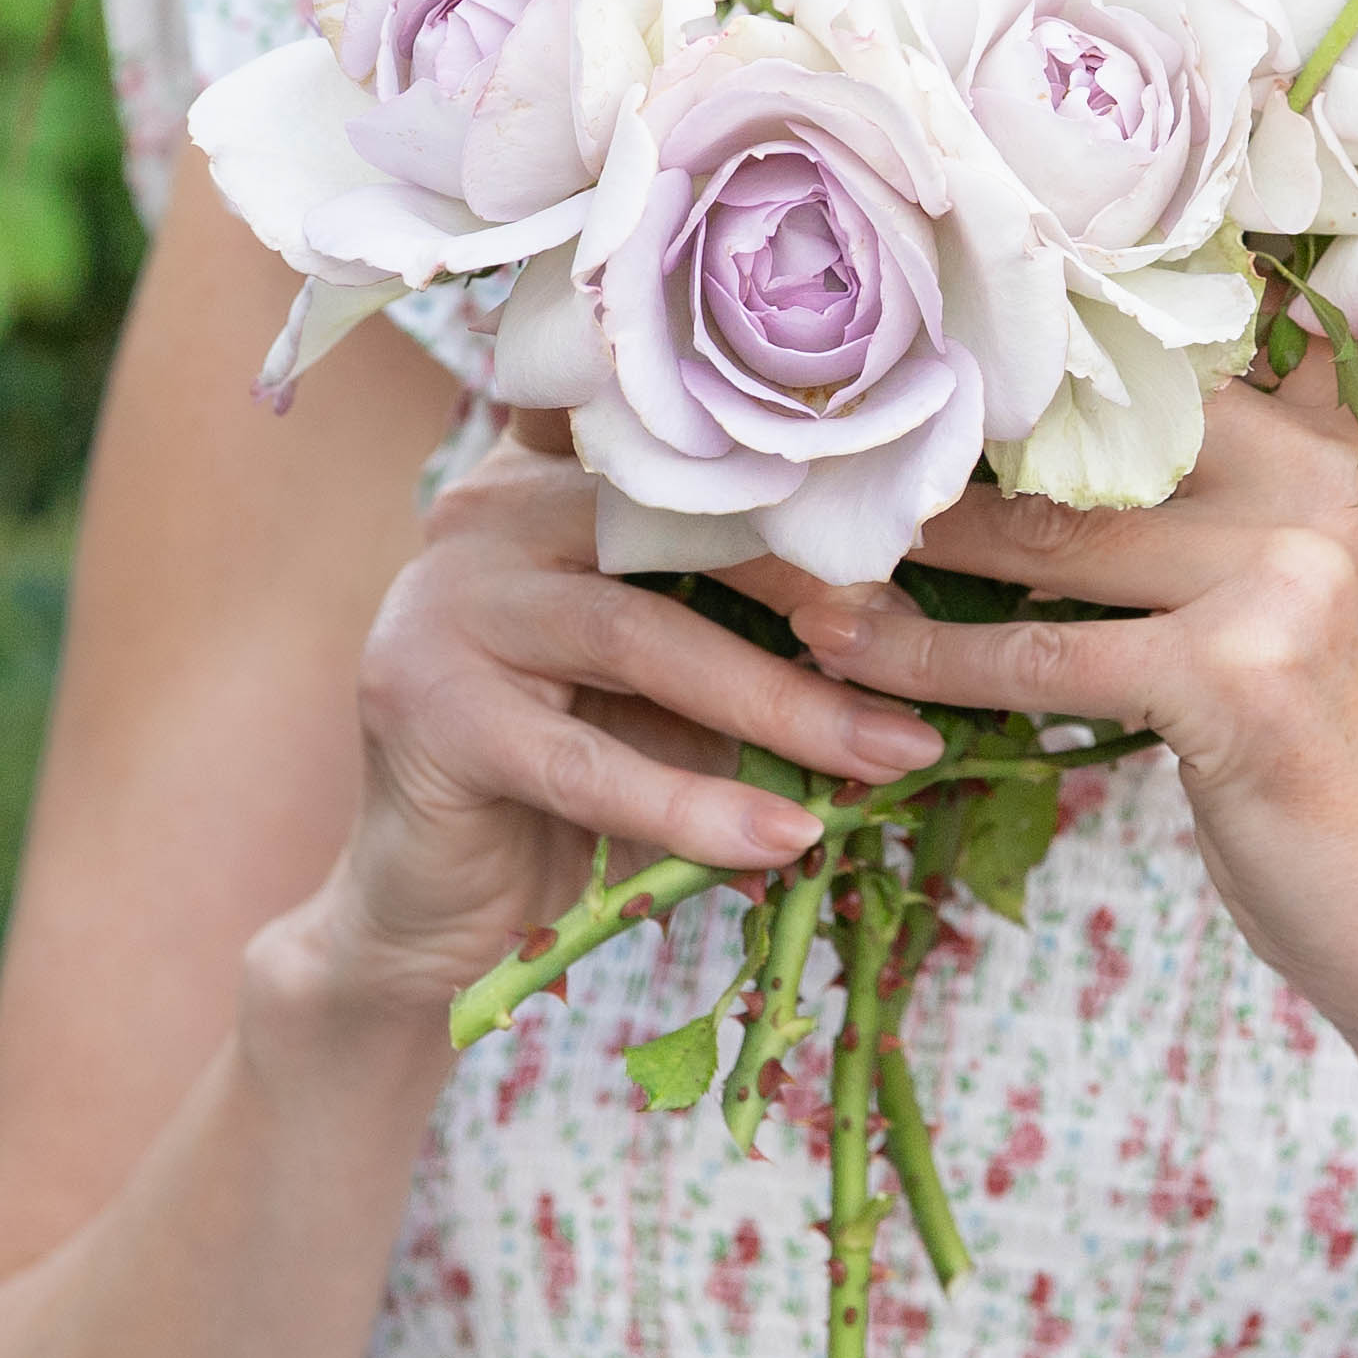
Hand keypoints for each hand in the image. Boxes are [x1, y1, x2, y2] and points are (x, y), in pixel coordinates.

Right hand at [294, 427, 949, 1020]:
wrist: (434, 906)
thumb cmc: (578, 771)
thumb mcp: (669, 685)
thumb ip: (745, 630)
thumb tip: (920, 634)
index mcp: (554, 471)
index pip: (692, 451)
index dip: (808, 479)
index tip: (930, 517)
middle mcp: (489, 508)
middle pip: (681, 530)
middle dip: (821, 596)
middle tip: (930, 656)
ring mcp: (446, 601)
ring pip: (644, 638)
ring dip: (785, 707)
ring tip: (893, 758)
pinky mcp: (426, 711)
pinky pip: (587, 761)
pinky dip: (696, 805)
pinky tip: (782, 844)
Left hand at [784, 348, 1357, 1120]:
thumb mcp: (1328, 576)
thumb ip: (1233, 488)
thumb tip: (1038, 423)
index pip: (1175, 347)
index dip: (1036, 346)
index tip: (915, 349)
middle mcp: (1346, 463)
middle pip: (1103, 421)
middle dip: (959, 432)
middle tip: (838, 438)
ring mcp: (1302, 564)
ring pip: (1054, 533)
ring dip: (914, 543)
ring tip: (810, 542)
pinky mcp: (1244, 673)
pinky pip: (1041, 653)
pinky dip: (928, 654)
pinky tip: (849, 649)